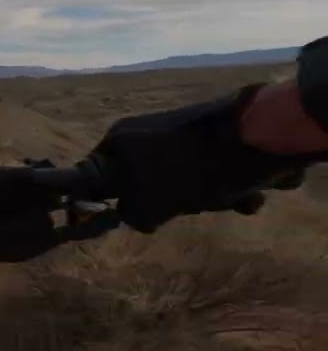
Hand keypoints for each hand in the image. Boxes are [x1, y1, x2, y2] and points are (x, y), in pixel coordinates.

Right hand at [90, 84, 322, 232]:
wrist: (257, 136)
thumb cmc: (193, 170)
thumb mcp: (150, 202)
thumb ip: (131, 213)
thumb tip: (132, 216)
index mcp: (119, 141)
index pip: (94, 177)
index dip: (110, 201)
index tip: (130, 215)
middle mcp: (145, 134)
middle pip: (144, 184)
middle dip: (171, 204)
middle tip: (185, 208)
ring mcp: (181, 135)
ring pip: (184, 183)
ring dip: (209, 201)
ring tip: (228, 200)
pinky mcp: (215, 139)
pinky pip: (212, 174)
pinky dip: (230, 189)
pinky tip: (248, 195)